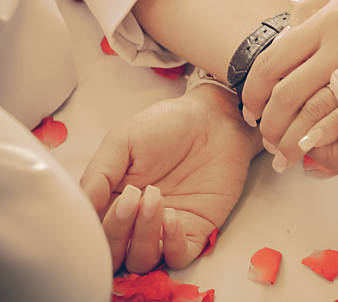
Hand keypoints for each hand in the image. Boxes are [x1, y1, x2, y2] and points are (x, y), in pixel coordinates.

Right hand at [80, 85, 259, 272]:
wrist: (214, 119)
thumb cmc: (167, 125)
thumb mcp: (122, 141)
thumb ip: (99, 175)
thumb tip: (81, 207)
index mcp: (112, 200)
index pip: (93, 232)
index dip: (95, 226)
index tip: (108, 200)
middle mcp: (136, 220)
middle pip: (114, 255)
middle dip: (117, 233)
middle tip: (134, 198)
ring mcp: (165, 229)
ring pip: (142, 260)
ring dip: (143, 236)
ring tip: (156, 199)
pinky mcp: (196, 230)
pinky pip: (178, 256)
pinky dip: (171, 244)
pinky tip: (172, 215)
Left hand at [242, 0, 337, 155]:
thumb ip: (313, 6)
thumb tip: (284, 31)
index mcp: (326, 19)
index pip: (271, 62)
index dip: (253, 89)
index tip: (249, 107)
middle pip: (285, 92)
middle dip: (269, 120)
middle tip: (262, 135)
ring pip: (313, 111)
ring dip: (293, 134)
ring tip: (282, 149)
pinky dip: (326, 135)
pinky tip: (310, 148)